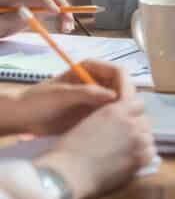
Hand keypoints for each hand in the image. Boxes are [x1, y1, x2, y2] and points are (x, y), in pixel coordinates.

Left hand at [0, 0, 74, 36]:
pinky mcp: (35, 6)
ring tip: (68, 27)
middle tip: (68, 19)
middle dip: (61, 3)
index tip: (57, 12)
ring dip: (64, 10)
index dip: (46, 1)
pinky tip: (64, 25)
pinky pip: (52, 7)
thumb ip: (10, 18)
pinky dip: (60, 15)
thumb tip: (27, 11)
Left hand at [9, 61, 129, 135]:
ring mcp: (99, 96)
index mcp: (92, 68)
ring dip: (123, 111)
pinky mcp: (96, 112)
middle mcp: (99, 80)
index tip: (123, 103)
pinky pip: (113, 114)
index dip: (125, 86)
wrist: (24, 119)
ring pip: (121, 101)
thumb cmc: (40, 101)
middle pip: (124, 86)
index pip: (119, 72)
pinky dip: (116, 120)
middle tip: (123, 117)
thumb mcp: (62, 95)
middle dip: (126, 100)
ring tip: (119, 125)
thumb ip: (88, 93)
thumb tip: (114, 96)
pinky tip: (113, 130)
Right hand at [34, 97, 154, 198]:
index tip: (126, 121)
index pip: (139, 104)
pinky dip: (144, 156)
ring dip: (141, 143)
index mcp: (116, 110)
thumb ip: (108, 118)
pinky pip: (150, 153)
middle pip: (145, 121)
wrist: (69, 172)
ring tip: (126, 152)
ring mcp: (138, 140)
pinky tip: (131, 161)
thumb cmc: (69, 149)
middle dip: (137, 128)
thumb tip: (116, 123)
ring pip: (149, 137)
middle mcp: (131, 122)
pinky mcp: (140, 159)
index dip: (133, 113)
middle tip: (124, 140)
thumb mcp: (89, 122)